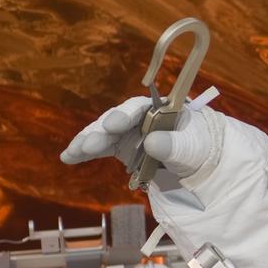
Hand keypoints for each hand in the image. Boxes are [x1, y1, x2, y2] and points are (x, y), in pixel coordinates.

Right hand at [60, 96, 221, 181]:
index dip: (125, 115)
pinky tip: (67, 157)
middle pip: (117, 120)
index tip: (114, 125)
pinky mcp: (120, 145)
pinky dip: (84, 152)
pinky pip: (101, 147)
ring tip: (72, 153)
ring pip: (104, 133)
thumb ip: (175, 144)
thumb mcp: (193, 147)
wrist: (197, 159)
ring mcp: (128, 131)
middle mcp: (141, 116)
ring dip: (87, 142)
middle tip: (88, 145)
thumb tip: (153, 142)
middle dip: (101, 132)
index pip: (141, 107)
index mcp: (161, 108)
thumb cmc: (199, 146)